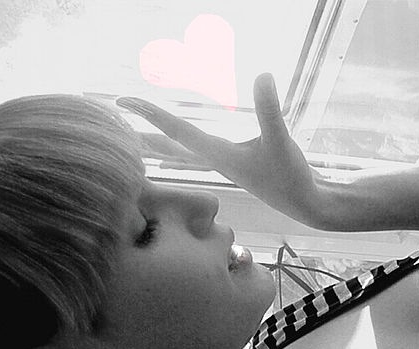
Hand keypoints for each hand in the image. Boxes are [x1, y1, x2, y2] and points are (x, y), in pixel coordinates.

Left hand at [116, 73, 324, 226]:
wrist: (305, 204)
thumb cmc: (292, 177)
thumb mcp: (281, 141)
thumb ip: (270, 110)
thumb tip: (263, 74)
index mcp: (218, 154)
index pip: (177, 131)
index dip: (150, 114)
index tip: (123, 101)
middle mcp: (215, 160)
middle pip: (168, 147)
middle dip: (140, 134)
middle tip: (113, 121)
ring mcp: (223, 163)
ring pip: (180, 152)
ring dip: (157, 143)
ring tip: (135, 137)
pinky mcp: (235, 163)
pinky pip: (197, 152)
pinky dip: (181, 146)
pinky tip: (182, 143)